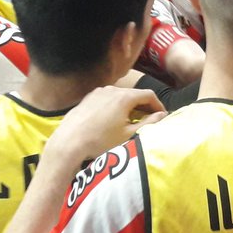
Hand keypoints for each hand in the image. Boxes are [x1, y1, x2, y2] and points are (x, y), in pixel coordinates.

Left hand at [45, 87, 165, 165]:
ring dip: (130, 106)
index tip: (161, 116)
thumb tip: (162, 115)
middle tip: (149, 120)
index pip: (149, 95)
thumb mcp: (129, 135)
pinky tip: (113, 120)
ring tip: (131, 121)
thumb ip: (149, 123)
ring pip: (120, 96)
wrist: (69, 143)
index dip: (158, 105)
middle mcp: (111, 90)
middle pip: (134, 94)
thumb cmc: (101, 141)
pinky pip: (107, 99)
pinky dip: (116, 106)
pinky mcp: (88, 98)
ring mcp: (98, 92)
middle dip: (144, 106)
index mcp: (124, 97)